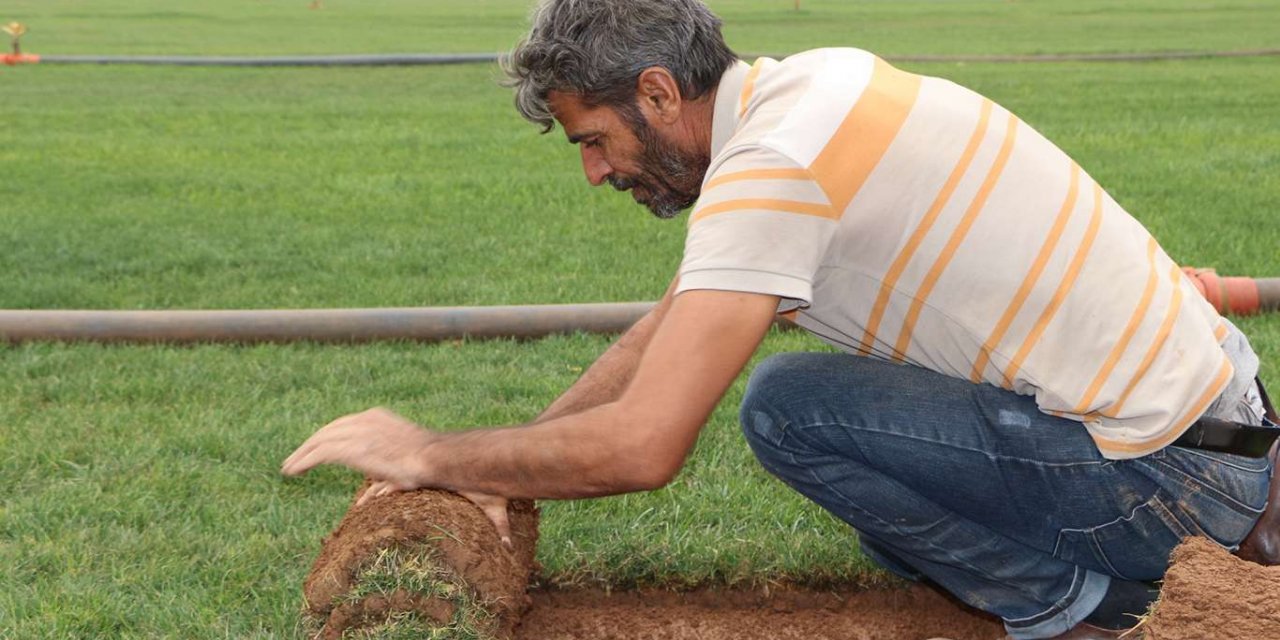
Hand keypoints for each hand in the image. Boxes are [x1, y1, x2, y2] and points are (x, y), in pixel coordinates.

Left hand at [282, 407, 513, 546]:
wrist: (447, 461)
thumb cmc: (461, 473)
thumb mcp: (469, 491)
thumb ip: (483, 516)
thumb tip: (511, 545)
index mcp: (398, 430)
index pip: (365, 429)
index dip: (348, 440)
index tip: (333, 451)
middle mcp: (379, 426)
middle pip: (340, 429)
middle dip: (319, 441)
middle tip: (299, 458)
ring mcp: (366, 434)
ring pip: (327, 438)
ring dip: (305, 452)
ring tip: (289, 467)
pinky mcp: (356, 447)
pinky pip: (324, 450)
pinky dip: (306, 458)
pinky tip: (292, 470)